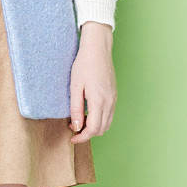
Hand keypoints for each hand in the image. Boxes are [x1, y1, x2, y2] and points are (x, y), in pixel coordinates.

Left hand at [68, 22, 115, 141]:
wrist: (98, 49)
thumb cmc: (84, 65)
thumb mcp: (75, 87)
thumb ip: (76, 109)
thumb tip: (76, 127)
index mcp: (99, 101)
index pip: (93, 129)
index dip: (82, 137)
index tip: (72, 137)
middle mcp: (110, 102)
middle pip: (102, 129)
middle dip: (88, 133)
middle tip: (74, 128)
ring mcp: (114, 98)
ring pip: (107, 123)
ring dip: (94, 127)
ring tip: (80, 121)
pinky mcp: (114, 95)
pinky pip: (109, 114)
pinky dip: (100, 119)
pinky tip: (88, 113)